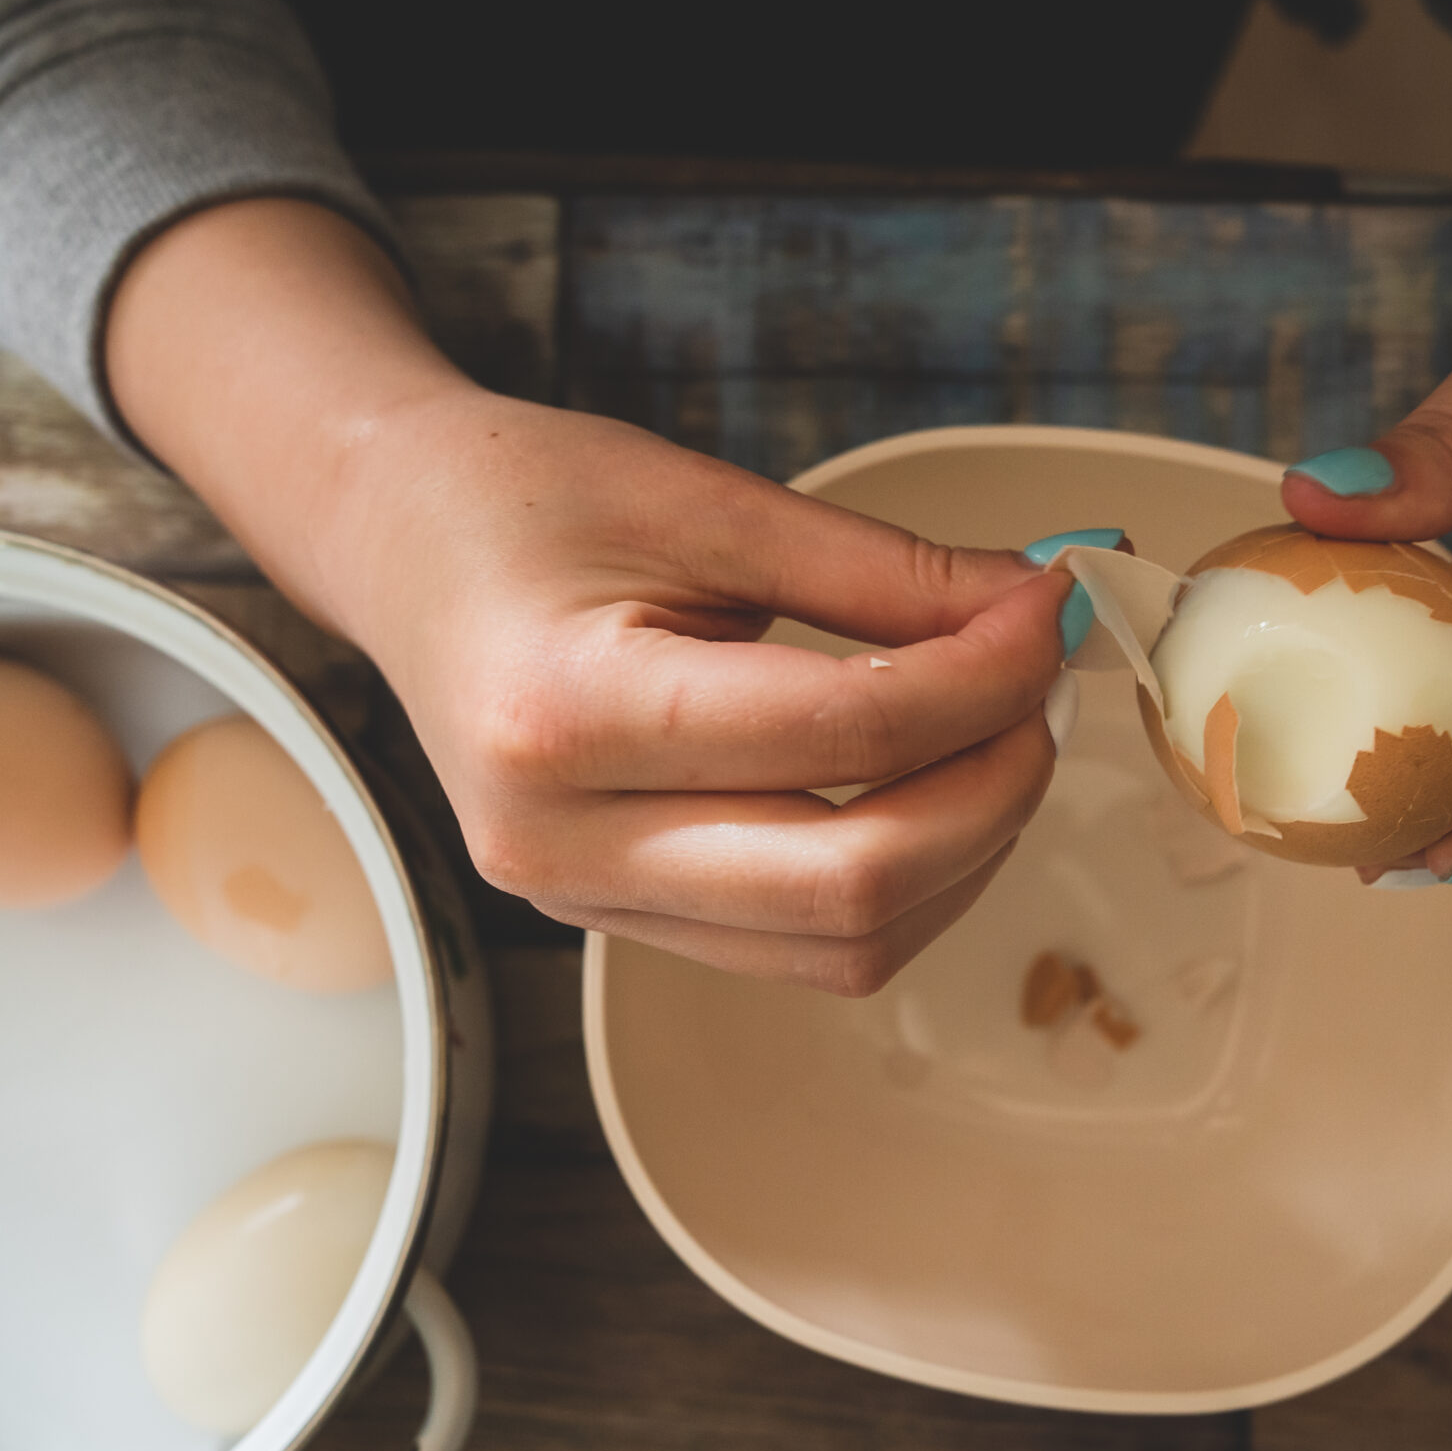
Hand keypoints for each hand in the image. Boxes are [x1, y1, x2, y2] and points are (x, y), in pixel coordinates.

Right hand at [317, 389, 1068, 990]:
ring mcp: (583, 902)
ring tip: (995, 735)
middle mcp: (562, 841)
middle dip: (994, 788)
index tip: (1050, 611)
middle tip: (1041, 690)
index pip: (841, 732)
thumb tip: (1037, 609)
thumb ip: (882, 571)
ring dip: (964, 852)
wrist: (401, 548)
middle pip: (853, 884)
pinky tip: (928, 788)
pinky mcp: (618, 923)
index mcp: (564, 714)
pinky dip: (902, 882)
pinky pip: (805, 949)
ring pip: (845, 947)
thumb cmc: (528, 503)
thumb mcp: (706, 501)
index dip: (983, 678)